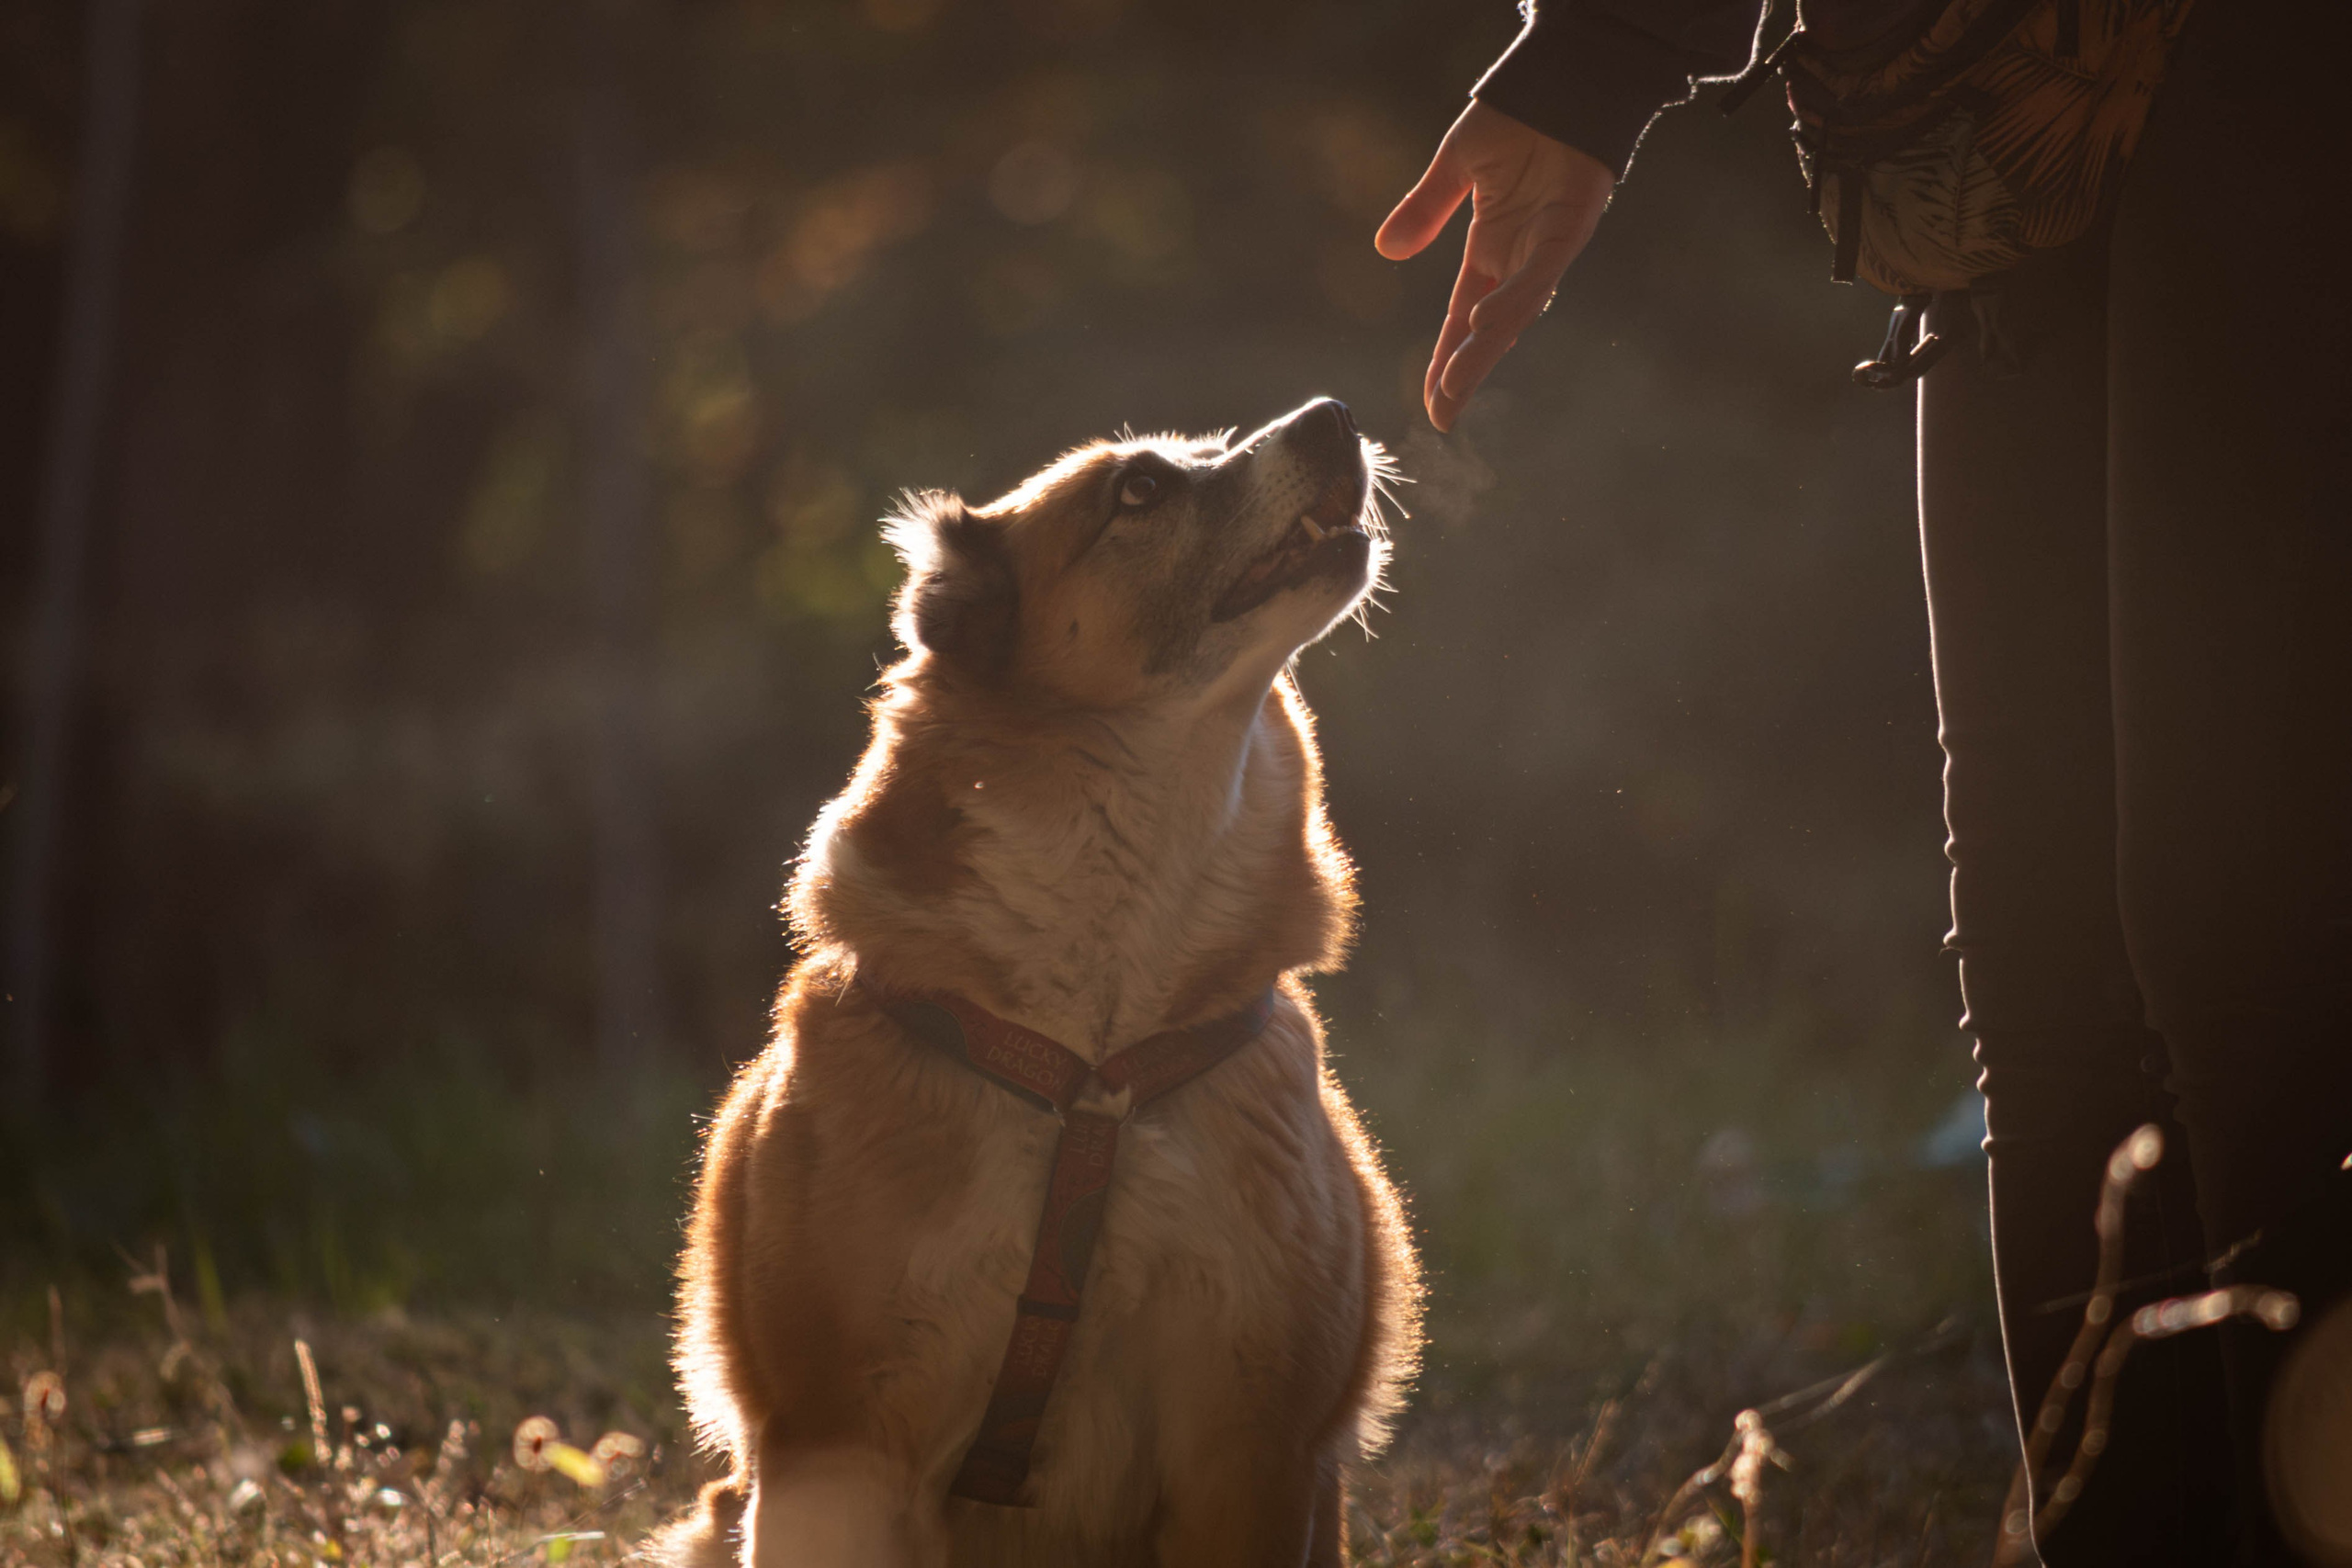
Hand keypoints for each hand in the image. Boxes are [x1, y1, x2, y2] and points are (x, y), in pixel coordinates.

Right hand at [1376, 102, 1614, 431]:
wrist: (1565, 81)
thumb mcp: (1456, 165)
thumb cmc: (1517, 118)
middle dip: (1465, 373)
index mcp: (1492, 250)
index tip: (1431, 403)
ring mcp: (1546, 247)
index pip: (1462, 319)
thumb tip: (1386, 250)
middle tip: (1443, 418)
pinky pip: (1539, 272)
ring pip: (1515, 311)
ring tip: (1457, 384)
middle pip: (1488, 329)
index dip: (1447, 360)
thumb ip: (1425, 208)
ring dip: (1484, 348)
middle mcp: (1520, 259)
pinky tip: (1485, 319)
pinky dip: (1514, 297)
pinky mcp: (1572, 226)